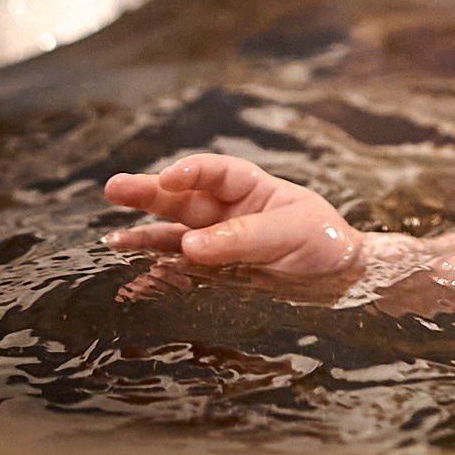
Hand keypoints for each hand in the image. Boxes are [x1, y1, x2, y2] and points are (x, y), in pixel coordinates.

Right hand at [103, 153, 362, 273]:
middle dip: (149, 193)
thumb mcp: (288, 234)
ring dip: (144, 235)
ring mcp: (218, 243)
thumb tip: (189, 245)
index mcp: (251, 189)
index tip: (168, 178)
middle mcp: (228, 212)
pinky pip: (180, 271)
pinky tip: (133, 282)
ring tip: (112, 238)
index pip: (214, 172)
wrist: (341, 279)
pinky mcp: (216, 274)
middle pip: (183, 198)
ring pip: (174, 234)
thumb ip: (240, 238)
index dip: (189, 171)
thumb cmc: (322, 242)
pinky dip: (156, 275)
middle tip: (114, 188)